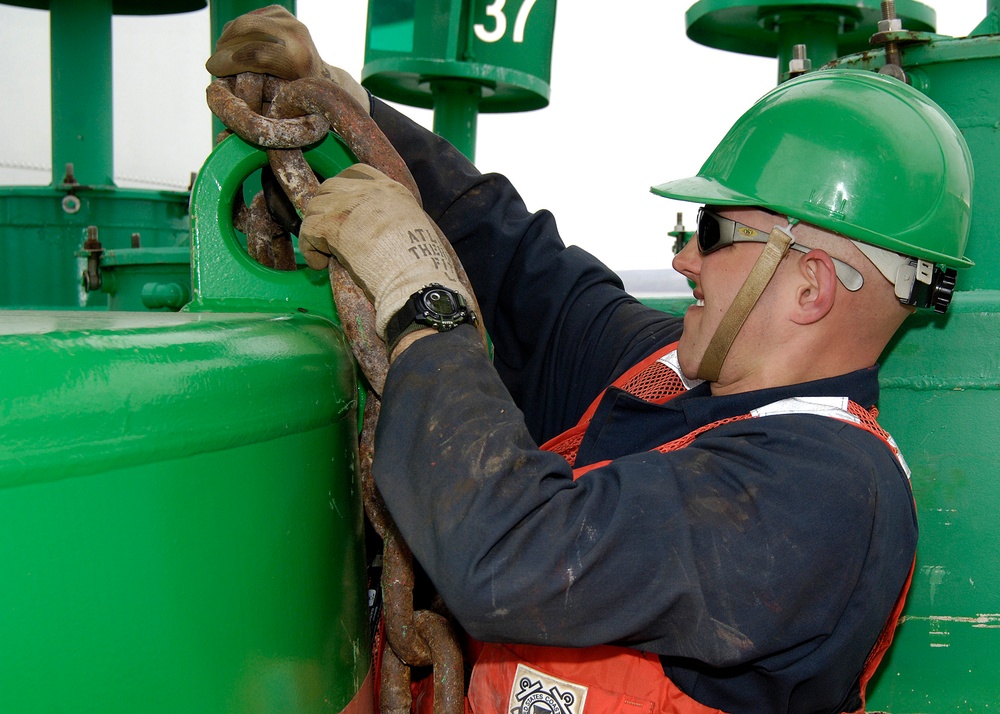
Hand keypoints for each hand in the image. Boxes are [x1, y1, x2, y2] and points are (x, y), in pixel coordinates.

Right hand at [207, 5, 368, 110]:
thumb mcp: (283, 115)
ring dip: (227, 41)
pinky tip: (234, 50)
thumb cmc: (300, 106)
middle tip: (213, 66)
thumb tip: (222, 138)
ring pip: (244, 23)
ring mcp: (290, 20)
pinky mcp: (280, 12)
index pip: (256, 54)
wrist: (324, 81)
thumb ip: (255, 120)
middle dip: (224, 49)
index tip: (212, 70)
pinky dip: (235, 34)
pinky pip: (247, 19)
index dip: (228, 62)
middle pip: (246, 31)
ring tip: (222, 60)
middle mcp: (298, 34)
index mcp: (300, 60)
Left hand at [299, 164, 467, 340]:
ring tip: (324, 253)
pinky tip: (319, 263)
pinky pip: (308, 229)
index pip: (357, 172)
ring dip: (315, 229)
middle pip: (331, 186)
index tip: (341, 206)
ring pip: (315, 207)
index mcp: (392, 189)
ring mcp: (349, 204)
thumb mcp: (414, 228)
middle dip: (324, 207)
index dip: (344, 189)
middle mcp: (369, 190)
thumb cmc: (420, 265)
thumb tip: (379, 234)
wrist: (415, 277)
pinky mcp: (333, 224)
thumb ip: (393, 221)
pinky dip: (309, 248)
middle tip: (326, 231)